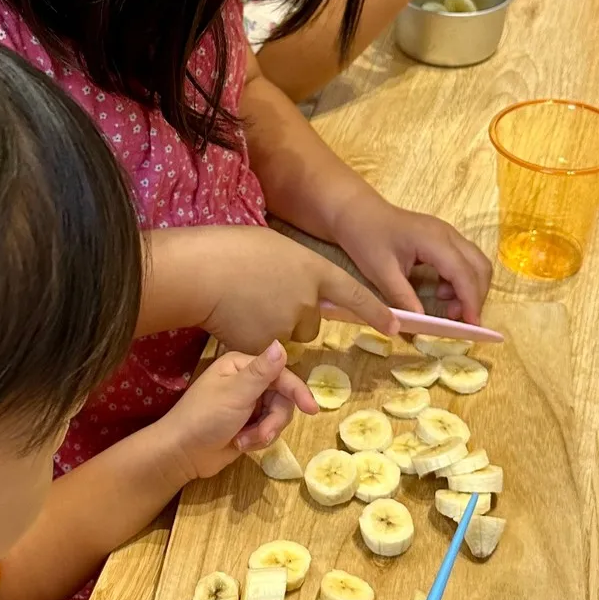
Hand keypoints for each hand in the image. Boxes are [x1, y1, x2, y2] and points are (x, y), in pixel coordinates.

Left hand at [154, 341, 317, 481]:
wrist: (182, 454)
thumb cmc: (204, 419)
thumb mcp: (235, 394)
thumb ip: (261, 372)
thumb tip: (281, 344)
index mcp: (242, 366)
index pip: (281, 374)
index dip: (298, 391)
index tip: (312, 410)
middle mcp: (247, 382)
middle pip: (282, 398)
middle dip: (273, 420)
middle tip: (261, 435)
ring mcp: (248, 404)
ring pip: (277, 417)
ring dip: (264, 432)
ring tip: (244, 442)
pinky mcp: (248, 425)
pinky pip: (269, 430)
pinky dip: (258, 440)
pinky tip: (240, 445)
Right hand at [156, 225, 396, 350]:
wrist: (203, 273)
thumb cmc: (234, 249)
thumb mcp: (278, 248)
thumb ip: (299, 271)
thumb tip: (302, 286)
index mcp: (315, 270)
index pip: (355, 295)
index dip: (376, 312)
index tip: (396, 327)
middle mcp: (309, 302)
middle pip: (311, 322)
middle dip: (293, 315)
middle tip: (263, 296)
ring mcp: (289, 327)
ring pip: (288, 337)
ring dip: (273, 328)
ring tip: (245, 305)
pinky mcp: (267, 348)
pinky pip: (267, 351)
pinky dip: (254, 339)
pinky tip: (235, 320)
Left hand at [332, 191, 490, 323]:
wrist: (356, 211)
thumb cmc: (365, 238)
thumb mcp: (380, 272)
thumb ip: (403, 298)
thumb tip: (423, 324)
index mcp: (434, 241)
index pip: (464, 274)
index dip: (471, 301)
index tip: (472, 325)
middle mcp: (448, 234)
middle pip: (479, 267)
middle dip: (475, 296)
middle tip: (456, 319)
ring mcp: (447, 233)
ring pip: (475, 263)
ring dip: (469, 288)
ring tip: (446, 307)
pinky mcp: (443, 238)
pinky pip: (464, 260)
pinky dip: (461, 280)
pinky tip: (440, 291)